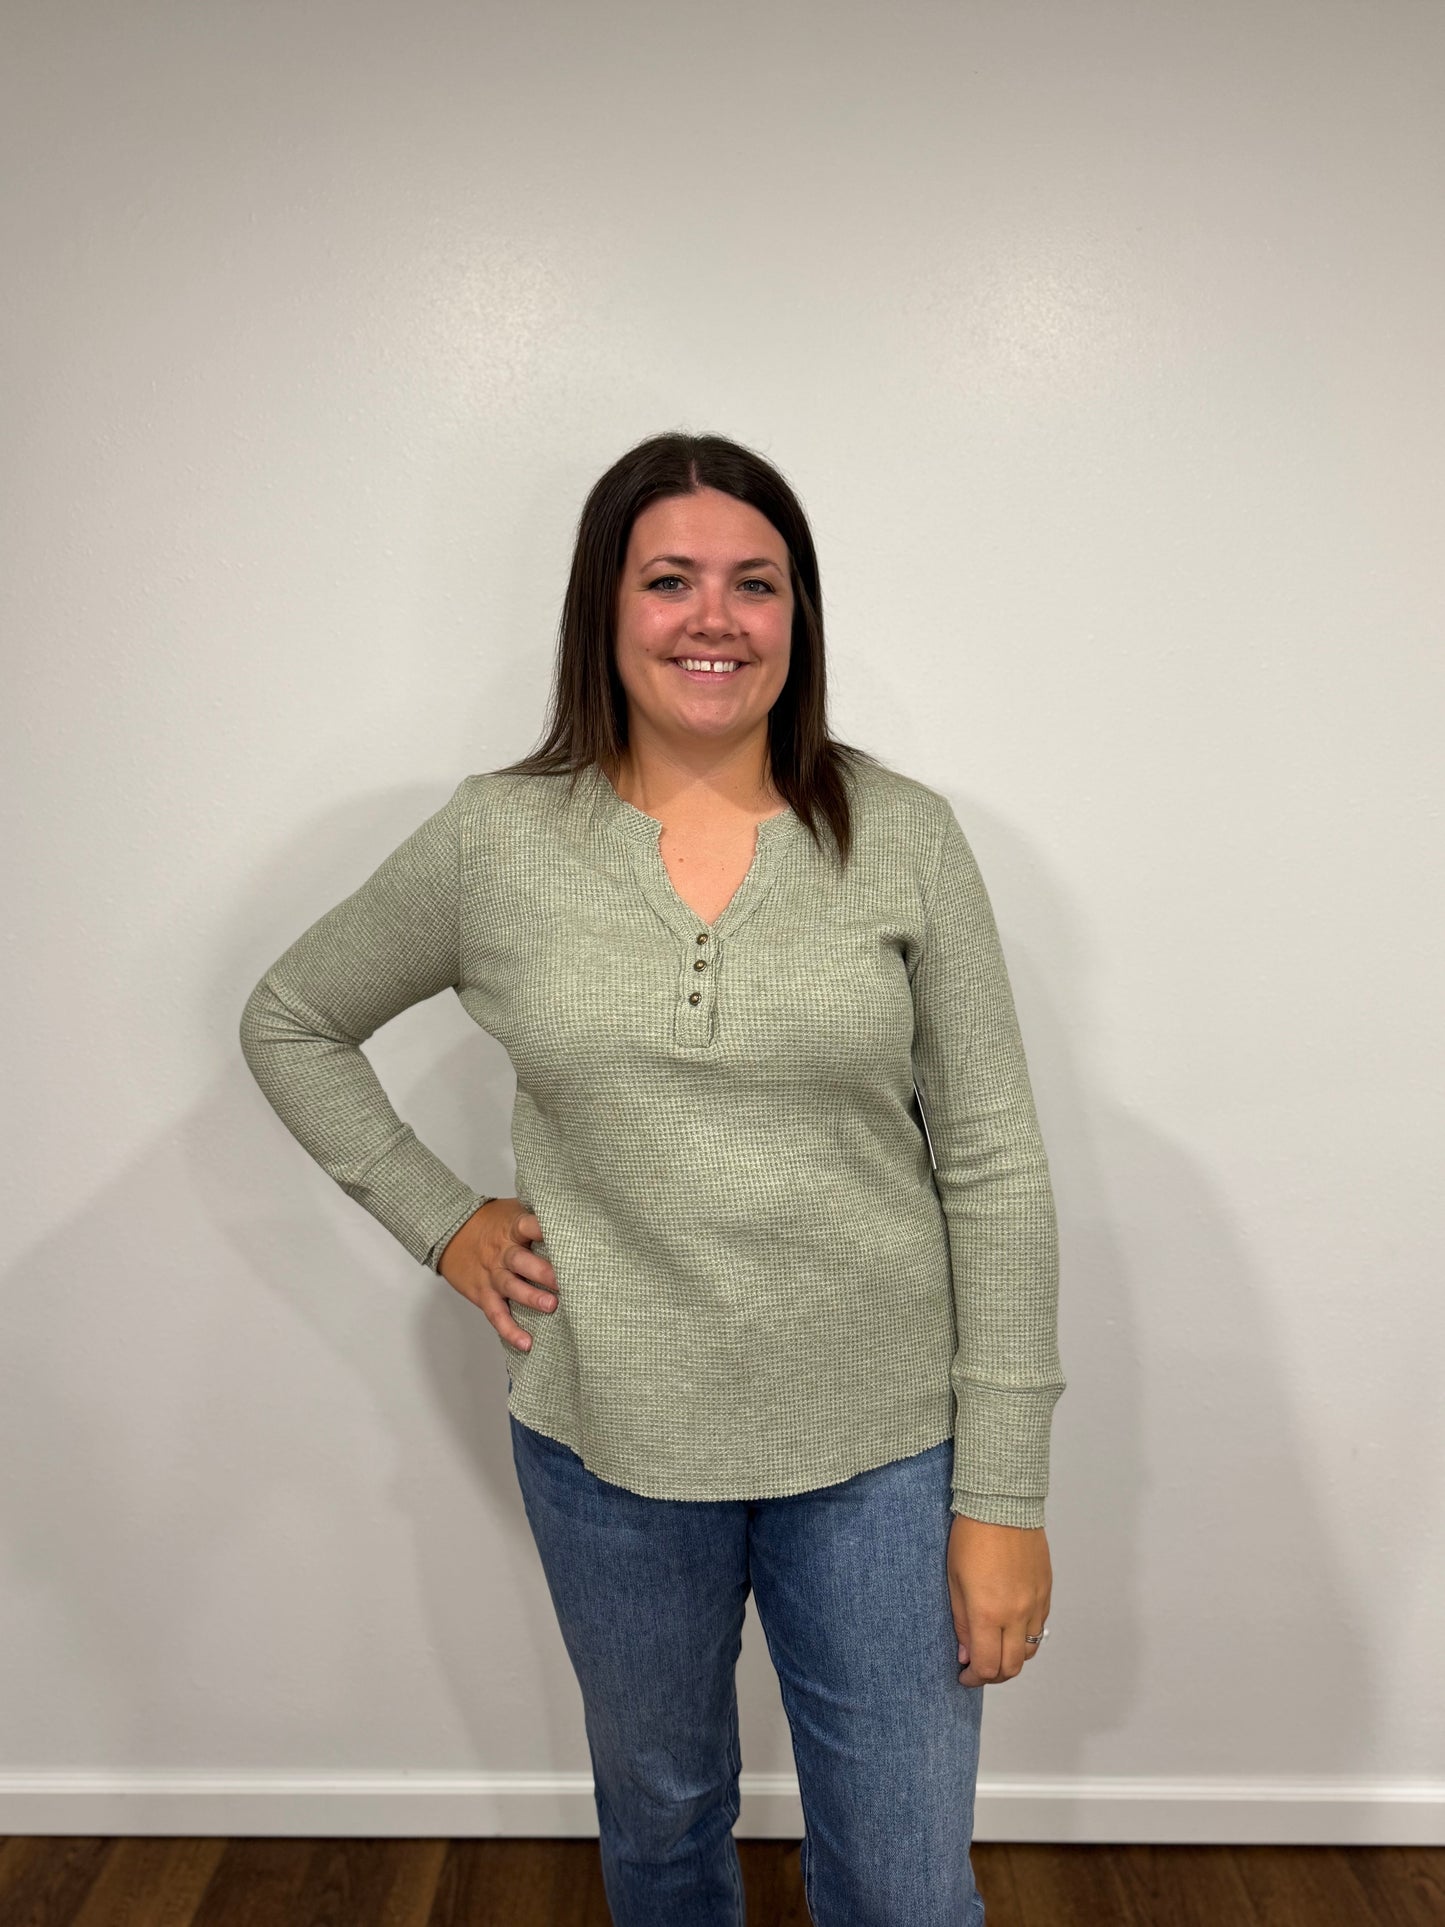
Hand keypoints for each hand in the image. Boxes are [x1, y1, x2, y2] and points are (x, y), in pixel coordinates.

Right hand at [436, 1199, 557, 1352]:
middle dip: (542, 1271)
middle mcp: (502, 1252)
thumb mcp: (514, 1210)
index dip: (544, 1229)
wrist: (451, 1232)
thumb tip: (577, 1216)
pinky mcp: (483, 1294)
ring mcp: (492, 1274)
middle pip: (520, 1260)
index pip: (529, 1225)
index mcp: (512, 1228)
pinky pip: (496, 1314)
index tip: (566, 1236)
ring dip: (530, 1297)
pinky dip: (509, 1330)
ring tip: (551, 1306)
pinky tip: (526, 1343)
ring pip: (510, 1287)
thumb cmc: (493, 1222)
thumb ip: (538, 1215)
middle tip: (564, 1281)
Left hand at [947, 1512, 1052, 1685]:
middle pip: (1012, 1667)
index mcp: (988, 1612)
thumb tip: (965, 1653)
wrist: (1002, 1505)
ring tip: (994, 1648)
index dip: (974, 1678)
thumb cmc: (971, 1537)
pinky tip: (1009, 1626)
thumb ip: (961, 1622)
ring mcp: (1035, 1603)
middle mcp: (1017, 1613)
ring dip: (1011, 1658)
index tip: (964, 1675)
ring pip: (1029, 1650)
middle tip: (978, 1669)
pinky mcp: (1046, 1591)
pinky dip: (1024, 1636)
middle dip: (993, 1676)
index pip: (987, 1667)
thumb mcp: (954, 1581)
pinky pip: (1039, 1627)